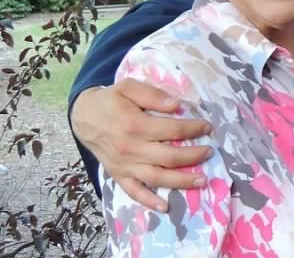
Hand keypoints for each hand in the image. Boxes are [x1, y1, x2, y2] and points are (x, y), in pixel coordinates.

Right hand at [71, 78, 212, 211]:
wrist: (83, 116)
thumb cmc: (111, 100)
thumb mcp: (128, 86)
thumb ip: (152, 94)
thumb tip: (176, 105)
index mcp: (136, 125)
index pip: (173, 130)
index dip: (194, 129)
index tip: (207, 127)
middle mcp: (131, 149)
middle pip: (169, 157)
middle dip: (194, 156)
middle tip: (210, 152)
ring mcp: (124, 165)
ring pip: (157, 178)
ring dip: (181, 181)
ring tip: (202, 181)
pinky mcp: (118, 175)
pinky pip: (133, 192)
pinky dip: (149, 201)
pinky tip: (165, 206)